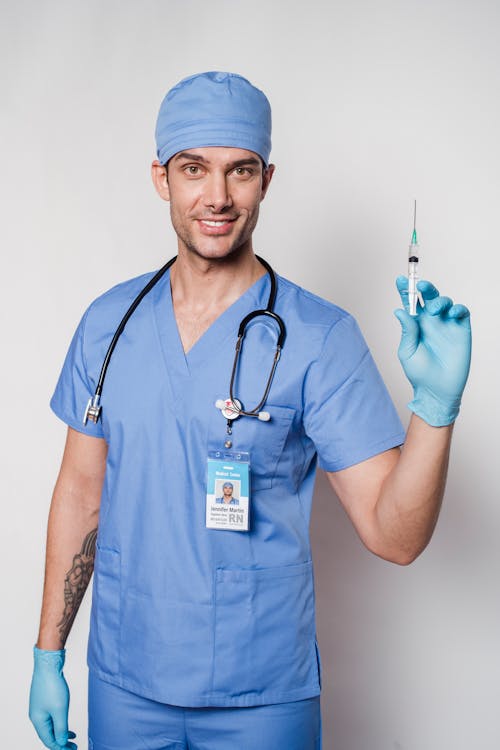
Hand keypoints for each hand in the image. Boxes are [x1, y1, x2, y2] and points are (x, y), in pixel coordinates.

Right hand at [29, 647, 76, 748]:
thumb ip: (61, 728)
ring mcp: (40, 707)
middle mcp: (36, 715)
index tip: (73, 749)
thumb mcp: (60, 710)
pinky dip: (59, 721)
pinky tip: (66, 720)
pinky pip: (51, 716)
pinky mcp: (45, 699)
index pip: (49, 741)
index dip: (61, 748)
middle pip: (48, 734)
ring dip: (61, 732)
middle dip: (61, 741)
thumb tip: (61, 742)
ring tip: (72, 736)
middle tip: (73, 746)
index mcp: (38, 720)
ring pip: (50, 725)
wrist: (48, 664)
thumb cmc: (52, 685)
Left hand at [394, 276, 471, 426]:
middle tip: (420, 285)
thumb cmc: (419, 373)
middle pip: (428, 297)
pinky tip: (451, 313)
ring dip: (440, 300)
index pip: (410, 303)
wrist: (437, 390)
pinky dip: (457, 308)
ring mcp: (446, 325)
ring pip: (445, 301)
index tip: (400, 279)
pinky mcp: (461, 330)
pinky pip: (461, 312)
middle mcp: (431, 322)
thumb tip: (399, 311)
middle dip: (424, 287)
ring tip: (434, 310)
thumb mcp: (408, 351)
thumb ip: (407, 330)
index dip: (405, 290)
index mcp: (415, 325)